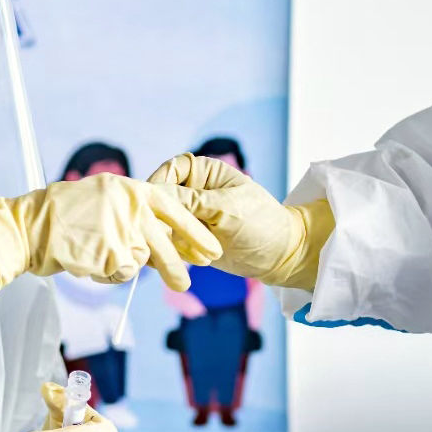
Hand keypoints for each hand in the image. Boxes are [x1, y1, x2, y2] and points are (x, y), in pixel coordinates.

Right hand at [0, 174, 222, 315]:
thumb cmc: (62, 214)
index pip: (176, 210)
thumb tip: (158, 229)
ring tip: (124, 267)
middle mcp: (132, 206)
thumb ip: (130, 209)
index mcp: (133, 189)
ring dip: (130, 268)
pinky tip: (87, 261)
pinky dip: (107, 274)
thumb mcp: (103, 199)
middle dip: (178, 266)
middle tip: (187, 283)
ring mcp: (122, 230)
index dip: (195, 233)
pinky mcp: (112, 253)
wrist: (31, 226)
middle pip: (165, 244)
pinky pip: (120, 272)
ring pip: (141, 261)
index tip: (211, 250)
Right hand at [148, 154, 333, 289]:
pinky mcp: (186, 239)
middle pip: (161, 198)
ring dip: (165, 236)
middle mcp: (192, 192)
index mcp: (203, 173)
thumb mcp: (226, 209)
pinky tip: (178, 260)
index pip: (171, 170)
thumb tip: (155, 194)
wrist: (278, 256)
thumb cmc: (260, 223)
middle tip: (161, 232)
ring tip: (176, 251)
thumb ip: (191, 201)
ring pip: (161, 221)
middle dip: (160, 216)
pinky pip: (167, 241)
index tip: (153, 200)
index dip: (159, 183)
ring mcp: (188, 217)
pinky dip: (170, 250)